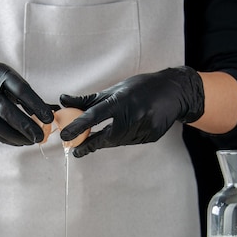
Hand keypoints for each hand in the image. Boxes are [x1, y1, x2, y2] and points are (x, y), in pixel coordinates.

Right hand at [0, 57, 54, 145]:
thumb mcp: (12, 79)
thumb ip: (29, 96)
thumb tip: (54, 112)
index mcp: (1, 75)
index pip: (21, 90)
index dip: (36, 105)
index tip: (49, 118)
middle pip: (6, 110)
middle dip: (25, 125)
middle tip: (40, 137)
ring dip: (16, 136)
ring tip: (31, 141)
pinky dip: (7, 139)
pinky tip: (20, 141)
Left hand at [59, 66, 203, 156]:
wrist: (173, 92)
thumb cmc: (140, 88)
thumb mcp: (114, 90)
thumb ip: (88, 100)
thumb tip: (63, 100)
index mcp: (121, 101)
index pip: (95, 116)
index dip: (78, 126)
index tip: (65, 136)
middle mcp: (132, 115)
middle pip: (105, 137)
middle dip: (90, 143)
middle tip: (77, 148)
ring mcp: (143, 128)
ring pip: (117, 141)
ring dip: (109, 139)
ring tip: (114, 128)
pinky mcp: (150, 137)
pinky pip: (131, 142)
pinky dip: (125, 137)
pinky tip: (132, 127)